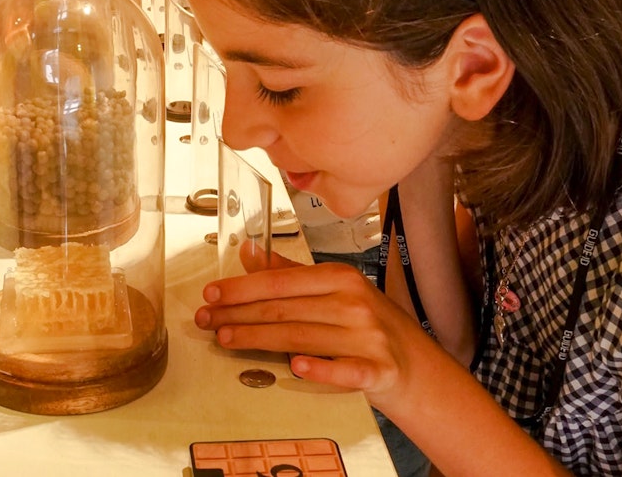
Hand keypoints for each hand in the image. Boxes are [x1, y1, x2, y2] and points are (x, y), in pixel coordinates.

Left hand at [194, 251, 433, 401]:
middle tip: (205, 321)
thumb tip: (248, 251)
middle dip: (238, 315)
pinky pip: (345, 369)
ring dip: (258, 339)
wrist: (416, 367)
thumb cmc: (367, 325)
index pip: (280, 282)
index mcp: (340, 278)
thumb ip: (290, 274)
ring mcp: (367, 337)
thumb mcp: (335, 291)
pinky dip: (320, 369)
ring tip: (225, 339)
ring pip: (301, 337)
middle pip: (284, 309)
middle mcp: (353, 303)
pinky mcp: (378, 369)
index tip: (210, 294)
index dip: (242, 288)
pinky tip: (295, 366)